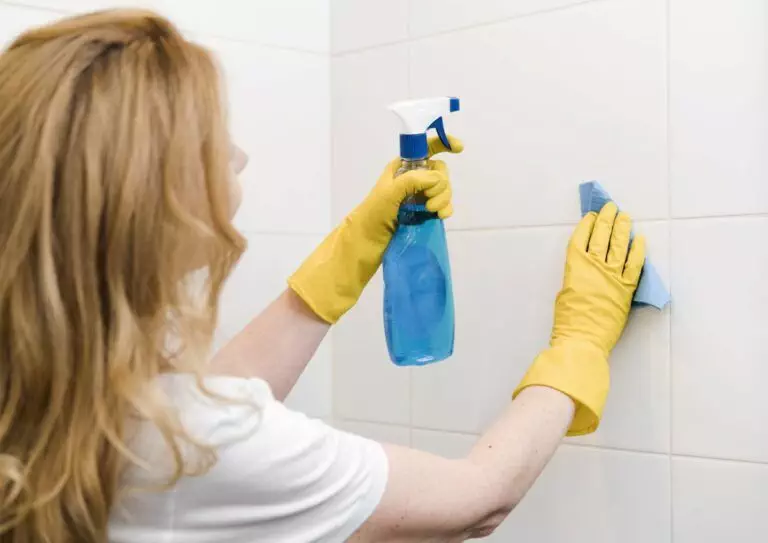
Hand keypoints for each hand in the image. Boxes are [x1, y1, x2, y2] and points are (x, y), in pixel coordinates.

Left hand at [288, 136, 462, 323]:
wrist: (368, 243)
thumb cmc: (373, 215)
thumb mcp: (389, 193)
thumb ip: (413, 181)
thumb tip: (437, 180)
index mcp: (402, 167)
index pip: (426, 147)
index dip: (443, 143)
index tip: (458, 149)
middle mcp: (413, 178)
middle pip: (440, 171)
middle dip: (441, 184)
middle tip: (428, 201)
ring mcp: (420, 196)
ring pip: (444, 189)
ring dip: (443, 199)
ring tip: (431, 211)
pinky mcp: (425, 213)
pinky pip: (444, 206)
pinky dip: (445, 209)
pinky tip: (440, 216)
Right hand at [513, 202, 645, 434]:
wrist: (581, 340)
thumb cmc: (567, 321)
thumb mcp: (564, 293)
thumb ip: (576, 277)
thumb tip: (586, 271)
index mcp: (574, 267)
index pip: (581, 238)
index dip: (587, 225)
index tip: (591, 216)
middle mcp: (594, 266)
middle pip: (601, 236)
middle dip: (606, 219)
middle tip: (610, 208)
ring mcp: (612, 276)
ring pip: (619, 245)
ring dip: (622, 228)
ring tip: (624, 217)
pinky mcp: (626, 288)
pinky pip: (635, 264)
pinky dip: (638, 251)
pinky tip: (640, 240)